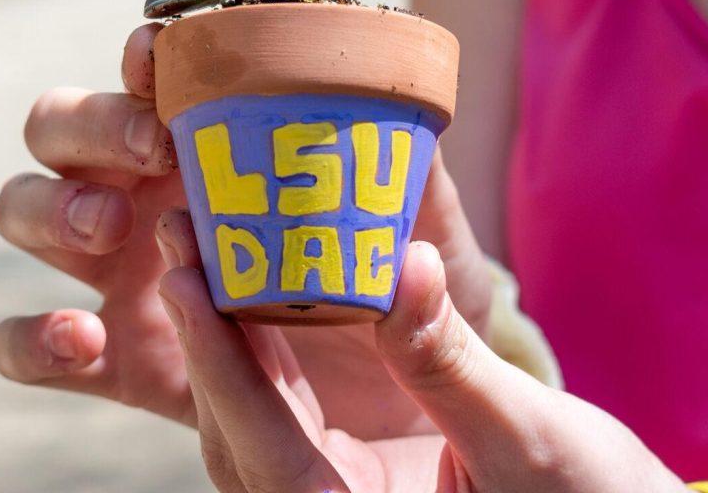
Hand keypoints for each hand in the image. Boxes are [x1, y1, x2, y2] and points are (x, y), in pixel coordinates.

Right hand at [0, 23, 493, 436]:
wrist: (380, 404)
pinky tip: (82, 338)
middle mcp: (141, 191)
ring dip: (51, 209)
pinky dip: (32, 335)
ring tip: (112, 232)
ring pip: (22, 208)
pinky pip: (23, 341)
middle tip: (154, 151)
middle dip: (91, 126)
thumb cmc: (392, 288)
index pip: (147, 76)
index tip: (158, 57)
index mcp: (204, 141)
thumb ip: (417, 194)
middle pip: (59, 126)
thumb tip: (411, 152)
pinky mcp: (107, 355)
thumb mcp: (421, 239)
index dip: (141, 56)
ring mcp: (113, 273)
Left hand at [159, 234, 685, 492]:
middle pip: (239, 429)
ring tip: (202, 246)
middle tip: (181, 238)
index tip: (183, 283)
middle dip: (205, 332)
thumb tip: (403, 261)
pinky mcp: (342, 471)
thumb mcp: (526, 441)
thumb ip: (450, 362)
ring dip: (226, 333)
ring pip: (252, 416)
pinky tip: (253, 283)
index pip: (265, 448)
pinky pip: (284, 408)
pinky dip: (266, 347)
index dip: (220, 362)